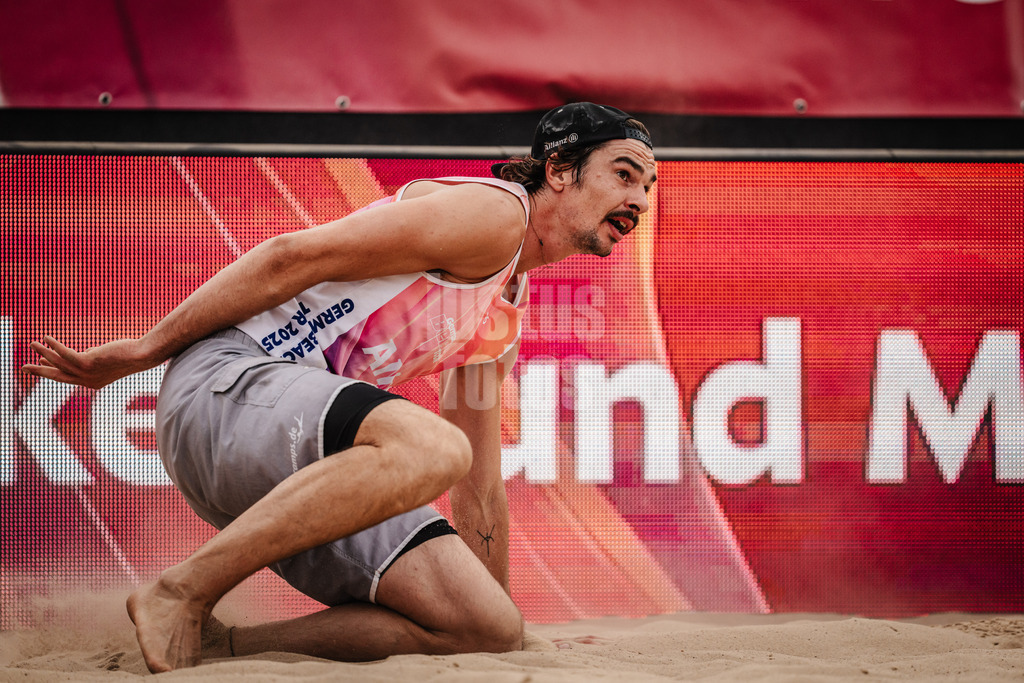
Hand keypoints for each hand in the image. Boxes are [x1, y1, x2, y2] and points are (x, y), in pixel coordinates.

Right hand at [22, 336, 153, 389]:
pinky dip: (54, 346)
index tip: (41, 364)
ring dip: (43, 353)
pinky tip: (46, 338)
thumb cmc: (128, 355)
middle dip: (39, 371)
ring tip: (32, 343)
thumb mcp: (107, 359)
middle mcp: (87, 381)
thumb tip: (87, 352)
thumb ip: (94, 357)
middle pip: (57, 376)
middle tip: (24, 367)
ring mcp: (87, 373)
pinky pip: (65, 354)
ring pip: (58, 364)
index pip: (67, 377)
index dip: (52, 370)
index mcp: (92, 382)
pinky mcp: (88, 362)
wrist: (141, 356)